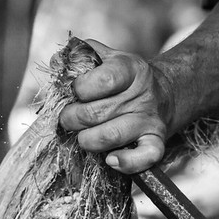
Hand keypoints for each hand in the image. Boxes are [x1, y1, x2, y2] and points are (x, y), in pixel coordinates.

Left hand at [59, 39, 174, 173]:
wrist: (161, 95)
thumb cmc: (122, 79)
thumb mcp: (105, 58)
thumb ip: (80, 55)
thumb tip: (57, 62)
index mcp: (131, 69)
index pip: (105, 79)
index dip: (80, 88)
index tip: (74, 91)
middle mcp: (143, 95)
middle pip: (97, 113)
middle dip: (72, 118)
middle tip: (68, 118)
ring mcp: (150, 120)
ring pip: (111, 136)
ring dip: (87, 140)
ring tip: (82, 136)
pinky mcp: (156, 142)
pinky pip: (145, 157)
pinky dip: (126, 163)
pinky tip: (110, 159)